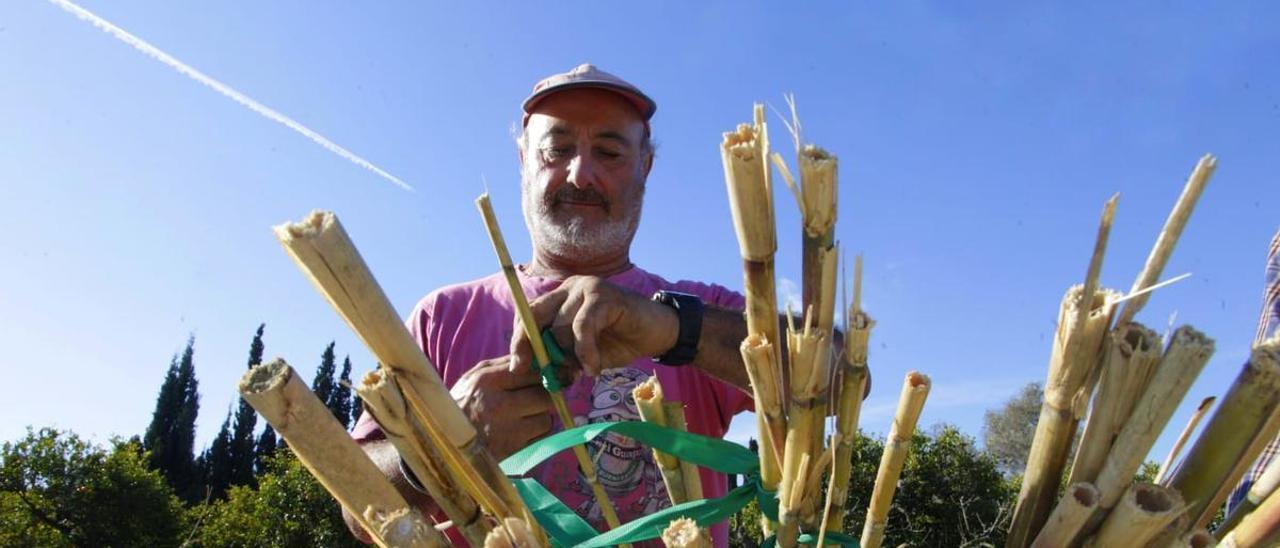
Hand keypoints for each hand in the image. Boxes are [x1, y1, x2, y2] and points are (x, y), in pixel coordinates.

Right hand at [451, 355, 553, 460]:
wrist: (446, 443)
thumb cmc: (461, 405)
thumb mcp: (473, 378)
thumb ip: (500, 365)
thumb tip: (531, 357)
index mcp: (487, 381)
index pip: (530, 373)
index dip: (539, 377)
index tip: (539, 381)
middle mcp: (498, 405)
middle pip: (544, 396)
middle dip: (543, 398)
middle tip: (534, 400)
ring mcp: (507, 430)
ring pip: (545, 419)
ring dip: (540, 418)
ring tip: (524, 418)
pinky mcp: (513, 450)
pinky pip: (540, 438)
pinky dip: (536, 435)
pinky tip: (521, 432)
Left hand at [509, 275, 678, 376]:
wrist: (659, 332)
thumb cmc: (620, 341)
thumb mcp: (584, 353)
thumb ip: (562, 356)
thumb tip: (540, 371)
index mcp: (561, 297)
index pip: (528, 313)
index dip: (519, 339)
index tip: (517, 366)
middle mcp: (570, 287)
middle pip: (535, 315)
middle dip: (531, 346)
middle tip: (541, 372)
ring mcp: (587, 288)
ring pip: (560, 327)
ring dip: (569, 357)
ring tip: (585, 371)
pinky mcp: (604, 296)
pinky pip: (582, 328)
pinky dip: (585, 352)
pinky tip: (594, 368)